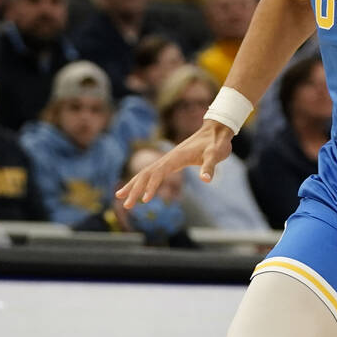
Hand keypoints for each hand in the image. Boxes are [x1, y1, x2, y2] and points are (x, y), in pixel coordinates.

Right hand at [115, 119, 232, 206]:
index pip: (158, 173)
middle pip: (146, 174)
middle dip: (134, 189)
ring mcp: (168, 160)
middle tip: (125, 205)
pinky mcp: (171, 162)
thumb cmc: (216, 143)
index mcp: (176, 157)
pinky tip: (138, 190)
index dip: (151, 186)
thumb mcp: (215, 155)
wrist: (216, 130)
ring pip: (145, 173)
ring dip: (133, 185)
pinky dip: (142, 181)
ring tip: (120, 197)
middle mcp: (168, 158)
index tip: (144, 200)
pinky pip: (152, 173)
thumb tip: (206, 180)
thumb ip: (210, 167)